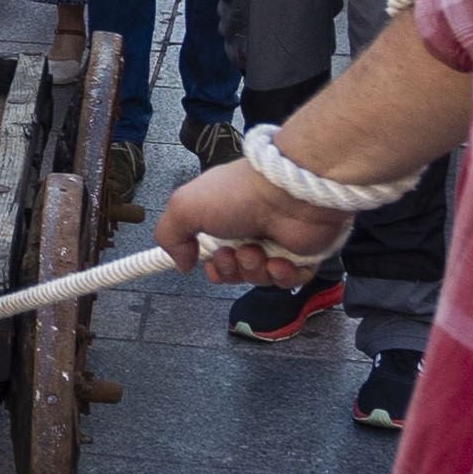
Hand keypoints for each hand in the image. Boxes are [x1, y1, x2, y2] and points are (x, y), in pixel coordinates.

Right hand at [155, 158, 342, 290]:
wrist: (290, 192)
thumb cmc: (238, 195)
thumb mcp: (185, 206)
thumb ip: (169, 235)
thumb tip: (182, 265)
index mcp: (225, 219)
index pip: (216, 256)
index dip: (213, 268)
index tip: (211, 263)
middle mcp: (251, 231)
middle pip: (236, 272)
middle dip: (231, 270)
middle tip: (233, 254)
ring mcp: (278, 243)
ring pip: (260, 278)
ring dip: (253, 270)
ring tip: (257, 252)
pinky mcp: (302, 255)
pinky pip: (289, 281)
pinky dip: (281, 276)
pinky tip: (279, 262)